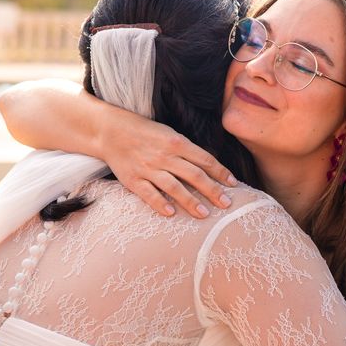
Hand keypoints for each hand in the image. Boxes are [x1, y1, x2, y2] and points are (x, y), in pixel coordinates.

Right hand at [100, 108, 237, 217]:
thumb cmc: (146, 133)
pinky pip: (148, 194)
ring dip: (191, 201)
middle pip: (194, 175)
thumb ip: (188, 150)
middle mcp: (165, 156)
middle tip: (226, 204)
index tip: (233, 184)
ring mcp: (149, 169)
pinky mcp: (133, 180)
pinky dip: (160, 203)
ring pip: (174, 187)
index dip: (221, 172)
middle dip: (212, 191)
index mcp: (177, 143)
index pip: (204, 159)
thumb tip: (210, 167)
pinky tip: (171, 213)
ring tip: (204, 214)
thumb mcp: (170, 134)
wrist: (112, 132)